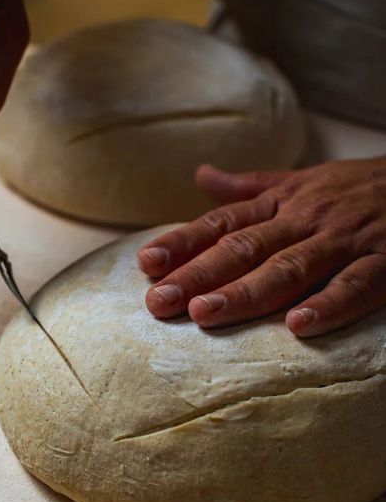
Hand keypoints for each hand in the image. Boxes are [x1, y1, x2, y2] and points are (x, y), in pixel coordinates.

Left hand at [138, 159, 385, 336]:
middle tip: (159, 302)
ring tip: (205, 314)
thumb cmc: (353, 188)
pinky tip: (297, 325)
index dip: (183, 242)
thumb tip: (201, 176)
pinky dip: (329, 305)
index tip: (146, 264)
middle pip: (244, 248)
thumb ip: (250, 186)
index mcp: (282, 203)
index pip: (223, 222)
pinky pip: (355, 286)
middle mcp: (305, 220)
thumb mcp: (300, 179)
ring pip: (289, 268)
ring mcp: (344, 241)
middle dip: (199, 275)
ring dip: (246, 292)